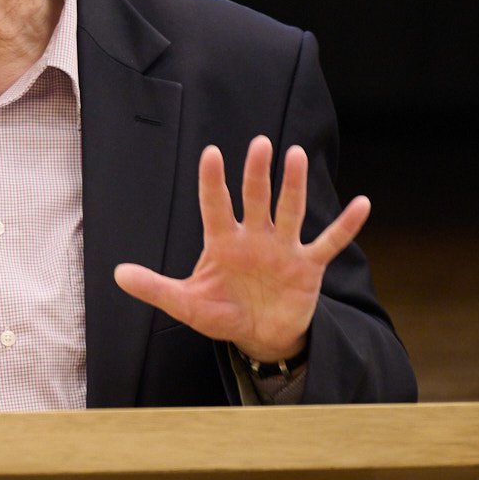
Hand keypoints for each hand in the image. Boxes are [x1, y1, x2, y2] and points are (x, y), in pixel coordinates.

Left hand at [113, 135, 370, 364]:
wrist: (261, 336)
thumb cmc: (222, 312)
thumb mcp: (187, 304)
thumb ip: (156, 288)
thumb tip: (116, 274)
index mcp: (223, 241)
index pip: (216, 205)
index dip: (213, 181)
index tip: (211, 154)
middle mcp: (254, 237)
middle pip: (255, 198)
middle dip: (256, 172)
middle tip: (260, 143)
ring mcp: (283, 248)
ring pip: (290, 210)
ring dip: (293, 186)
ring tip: (296, 154)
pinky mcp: (307, 265)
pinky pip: (329, 242)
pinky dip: (346, 226)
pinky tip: (362, 203)